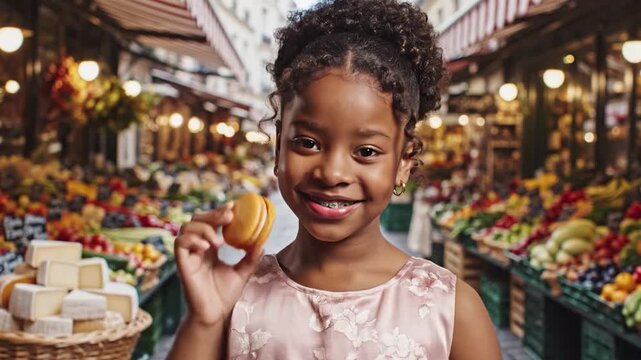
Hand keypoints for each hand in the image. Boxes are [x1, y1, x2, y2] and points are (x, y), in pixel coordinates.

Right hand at [175, 202, 263, 325]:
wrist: (215, 315)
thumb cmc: (225, 295)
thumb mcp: (243, 272)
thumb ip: (251, 257)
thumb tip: (262, 242)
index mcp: (209, 247)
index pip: (210, 221)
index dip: (219, 211)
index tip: (234, 205)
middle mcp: (197, 248)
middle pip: (197, 220)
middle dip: (212, 214)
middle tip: (229, 215)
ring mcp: (188, 255)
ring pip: (186, 228)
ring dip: (203, 228)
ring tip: (218, 241)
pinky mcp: (182, 264)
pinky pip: (180, 244)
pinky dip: (193, 240)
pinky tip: (208, 247)